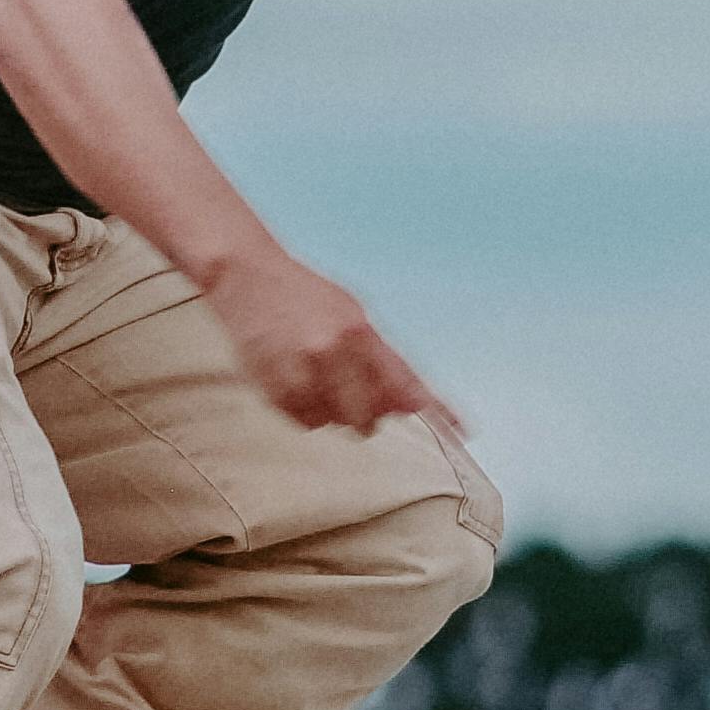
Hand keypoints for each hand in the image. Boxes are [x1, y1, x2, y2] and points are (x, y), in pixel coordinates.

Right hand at [207, 248, 460, 436]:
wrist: (246, 277)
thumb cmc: (302, 295)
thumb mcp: (350, 312)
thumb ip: (380, 356)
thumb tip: (408, 402)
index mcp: (359, 330)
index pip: (405, 380)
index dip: (435, 409)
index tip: (462, 431)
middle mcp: (334, 352)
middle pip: (369, 414)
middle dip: (367, 413)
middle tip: (353, 397)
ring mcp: (303, 371)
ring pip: (335, 421)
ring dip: (332, 410)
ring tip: (314, 376)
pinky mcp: (276, 387)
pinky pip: (305, 421)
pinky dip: (305, 410)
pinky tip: (295, 380)